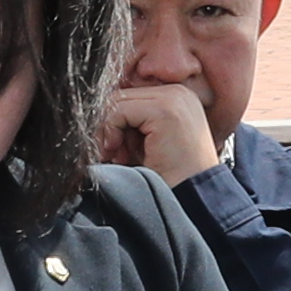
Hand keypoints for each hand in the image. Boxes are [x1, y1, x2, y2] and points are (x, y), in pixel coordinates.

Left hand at [95, 80, 219, 184]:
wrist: (192, 198)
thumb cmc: (170, 174)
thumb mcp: (148, 140)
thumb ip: (132, 119)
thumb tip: (99, 107)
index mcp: (178, 96)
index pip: (131, 93)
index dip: (116, 119)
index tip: (116, 147)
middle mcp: (179, 92)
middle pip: (122, 95)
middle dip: (110, 125)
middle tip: (112, 153)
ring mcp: (174, 98)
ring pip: (118, 100)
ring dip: (109, 130)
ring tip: (117, 156)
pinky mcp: (165, 109)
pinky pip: (120, 110)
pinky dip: (111, 131)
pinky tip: (119, 154)